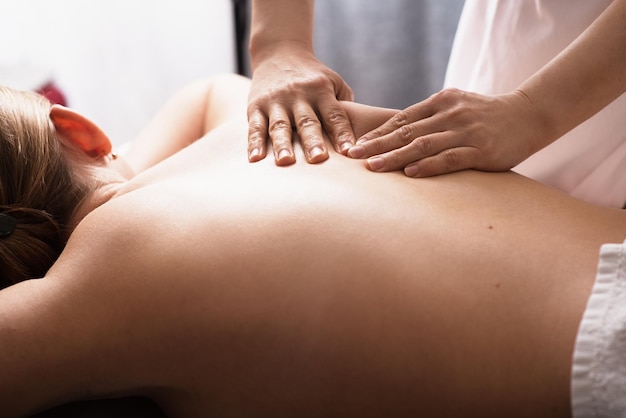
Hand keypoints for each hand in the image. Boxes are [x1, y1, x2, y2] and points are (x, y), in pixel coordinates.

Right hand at [247, 43, 354, 165]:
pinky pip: (255, 127)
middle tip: (319, 159)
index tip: (349, 152)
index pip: (335, 115)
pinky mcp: (256, 106)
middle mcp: (299, 95)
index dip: (342, 133)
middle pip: (307, 122)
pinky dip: (254, 143)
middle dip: (313, 141)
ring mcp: (276, 101)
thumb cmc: (313, 77)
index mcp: (321, 90)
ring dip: (283, 144)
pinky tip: (255, 159)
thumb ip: (345, 106)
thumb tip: (359, 138)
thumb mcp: (333, 82)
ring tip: (285, 162)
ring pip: (280, 126)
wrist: (279, 52)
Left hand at [347, 88, 544, 176]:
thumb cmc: (486, 116)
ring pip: (424, 144)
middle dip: (378, 144)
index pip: (402, 118)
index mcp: (441, 102)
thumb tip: (398, 135)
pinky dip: (428, 166)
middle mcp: (450, 114)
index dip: (378, 133)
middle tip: (354, 156)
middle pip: (407, 131)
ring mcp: (466, 131)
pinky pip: (450, 158)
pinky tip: (410, 173)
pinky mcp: (481, 149)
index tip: (356, 145)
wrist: (529, 115)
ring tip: (374, 167)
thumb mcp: (457, 108)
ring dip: (396, 156)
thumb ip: (431, 118)